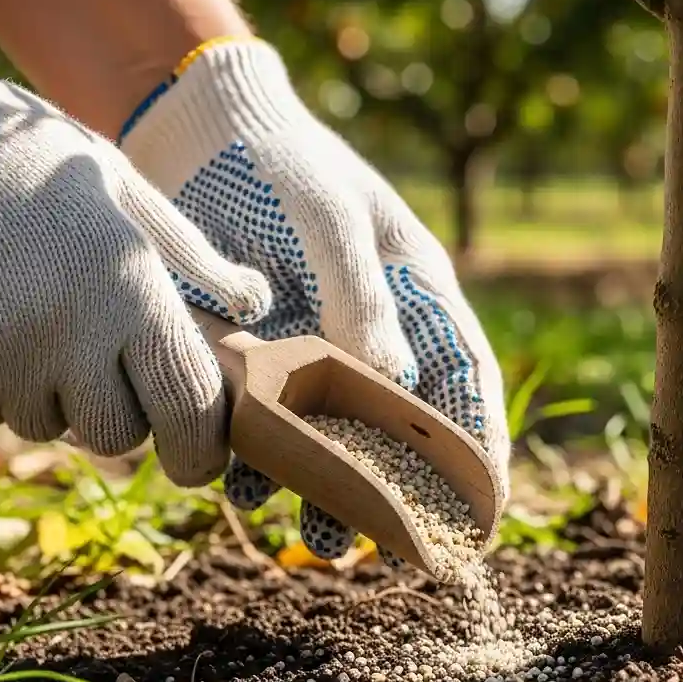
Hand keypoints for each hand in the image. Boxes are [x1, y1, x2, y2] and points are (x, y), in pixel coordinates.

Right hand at [0, 16, 270, 485]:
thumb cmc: (30, 163)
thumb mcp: (124, 189)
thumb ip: (194, 256)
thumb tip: (256, 302)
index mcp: (125, 287)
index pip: (186, 406)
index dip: (202, 448)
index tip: (202, 460)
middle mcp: (64, 336)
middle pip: (118, 434)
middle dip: (122, 410)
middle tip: (101, 353)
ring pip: (50, 425)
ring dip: (54, 392)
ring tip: (31, 313)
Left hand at [121, 37, 509, 561]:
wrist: (199, 138)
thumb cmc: (283, 164)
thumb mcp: (331, 217)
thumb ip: (364, 295)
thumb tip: (394, 381)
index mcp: (417, 294)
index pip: (465, 380)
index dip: (480, 445)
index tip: (483, 510)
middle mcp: (373, 334)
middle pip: (402, 426)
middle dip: (404, 489)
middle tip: (398, 543)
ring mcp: (315, 351)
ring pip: (337, 437)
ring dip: (333, 488)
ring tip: (322, 538)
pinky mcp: (259, 359)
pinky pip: (270, 423)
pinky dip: (265, 460)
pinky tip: (251, 485)